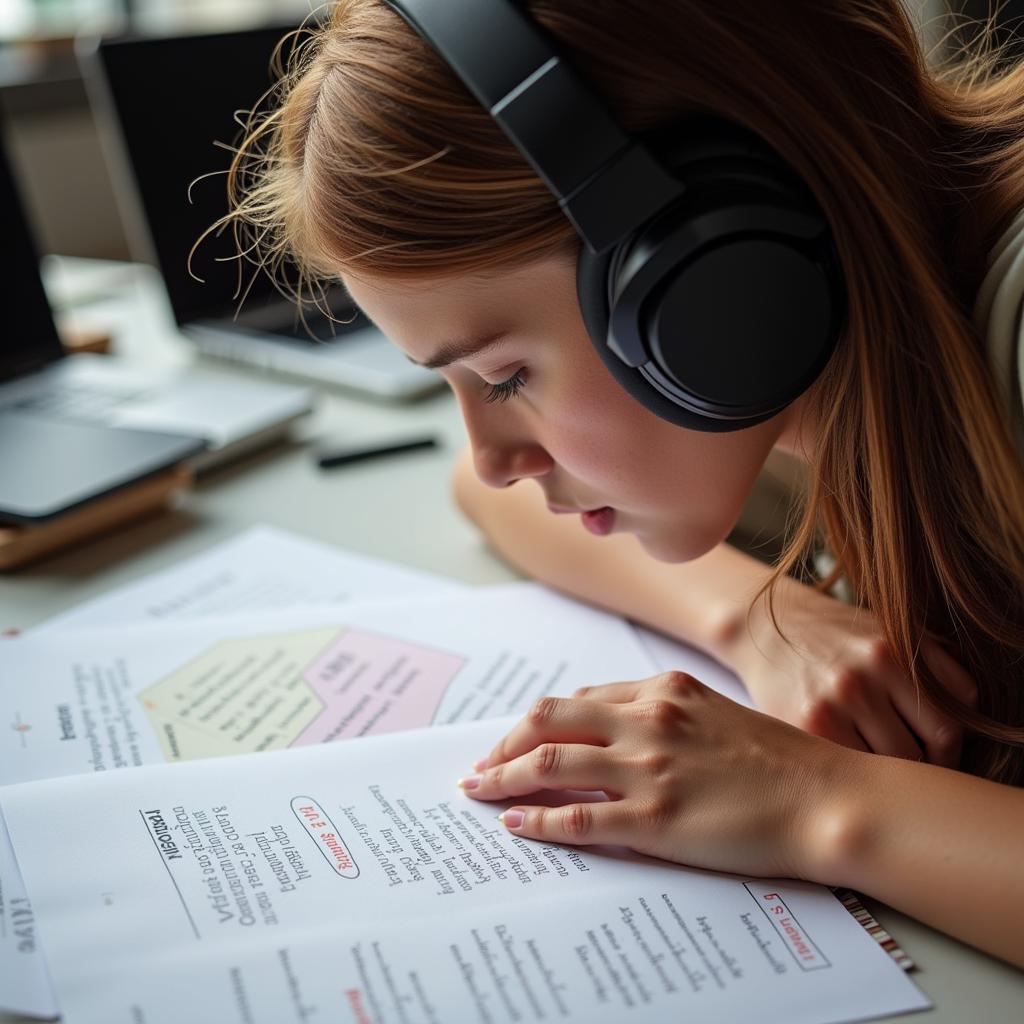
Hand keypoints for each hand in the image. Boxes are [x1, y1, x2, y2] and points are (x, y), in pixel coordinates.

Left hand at [460, 672, 856, 879]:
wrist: (826, 799)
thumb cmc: (779, 760)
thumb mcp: (716, 713)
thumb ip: (663, 713)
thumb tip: (612, 730)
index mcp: (662, 689)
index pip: (578, 700)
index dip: (538, 722)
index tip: (516, 739)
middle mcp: (647, 720)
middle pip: (548, 720)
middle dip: (504, 743)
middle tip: (481, 766)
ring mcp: (648, 768)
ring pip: (548, 763)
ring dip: (503, 778)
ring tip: (479, 792)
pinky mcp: (654, 818)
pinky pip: (575, 816)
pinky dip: (536, 819)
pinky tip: (515, 825)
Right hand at [720, 578, 976, 765]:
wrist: (761, 628)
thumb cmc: (831, 635)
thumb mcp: (885, 631)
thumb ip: (934, 664)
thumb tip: (973, 710)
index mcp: (891, 653)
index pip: (950, 726)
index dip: (951, 750)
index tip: (937, 756)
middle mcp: (863, 678)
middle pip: (923, 751)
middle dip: (923, 765)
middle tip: (909, 767)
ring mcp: (831, 704)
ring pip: (889, 766)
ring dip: (889, 773)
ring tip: (879, 769)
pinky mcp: (804, 726)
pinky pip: (851, 767)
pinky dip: (856, 772)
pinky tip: (849, 765)